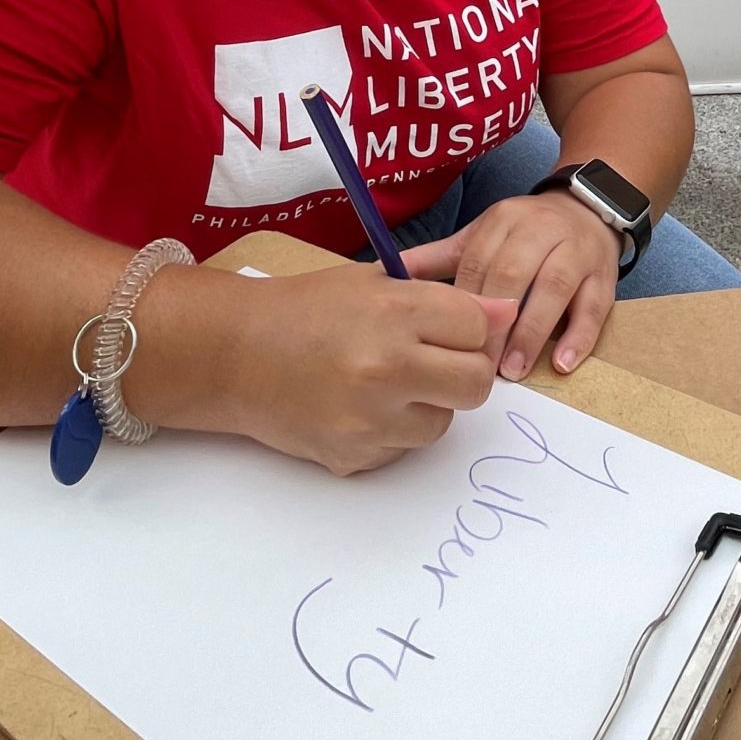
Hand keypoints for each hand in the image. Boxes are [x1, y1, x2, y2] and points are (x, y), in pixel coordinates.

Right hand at [212, 264, 496, 475]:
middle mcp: (386, 367)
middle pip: (476, 383)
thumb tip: (507, 313)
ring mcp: (370, 419)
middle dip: (461, 372)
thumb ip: (441, 300)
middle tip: (432, 363)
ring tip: (385, 384)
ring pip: (442, 423)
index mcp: (394, 312)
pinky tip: (357, 407)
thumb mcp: (371, 283)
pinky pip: (402, 450)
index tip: (444, 328)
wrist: (232, 354)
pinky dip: (391, 433)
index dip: (466, 328)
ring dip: (426, 406)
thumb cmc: (303, 309)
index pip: (478, 328)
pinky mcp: (354, 456)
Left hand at [402, 191, 620, 382]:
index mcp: (503, 221)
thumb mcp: (481, 236)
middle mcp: (541, 231)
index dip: (464, 305)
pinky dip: (578, 337)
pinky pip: (594, 308)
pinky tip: (562, 363)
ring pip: (555, 289)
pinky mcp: (605, 276)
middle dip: (495, 323)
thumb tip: (386, 276)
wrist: (588, 208)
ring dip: (532, 332)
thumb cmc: (526, 233)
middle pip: (515, 273)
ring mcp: (577, 252)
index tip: (447, 344)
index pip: (478, 262)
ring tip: (513, 370)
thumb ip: (439, 258)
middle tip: (479, 367)